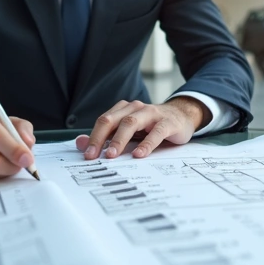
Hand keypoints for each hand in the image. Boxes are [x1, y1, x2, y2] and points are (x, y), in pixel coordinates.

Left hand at [78, 98, 209, 159]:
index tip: (87, 155)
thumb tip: (81, 144)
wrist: (182, 115)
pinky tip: (139, 154)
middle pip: (113, 120)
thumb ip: (105, 137)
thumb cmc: (152, 126)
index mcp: (124, 109)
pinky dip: (147, 143)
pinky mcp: (168, 122)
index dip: (93, 137)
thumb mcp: (129, 132)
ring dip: (119, 139)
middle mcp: (136, 108)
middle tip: (93, 156)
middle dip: (101, 138)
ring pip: (131, 123)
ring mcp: (152, 114)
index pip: (104, 121)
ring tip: (113, 155)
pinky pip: (156, 132)